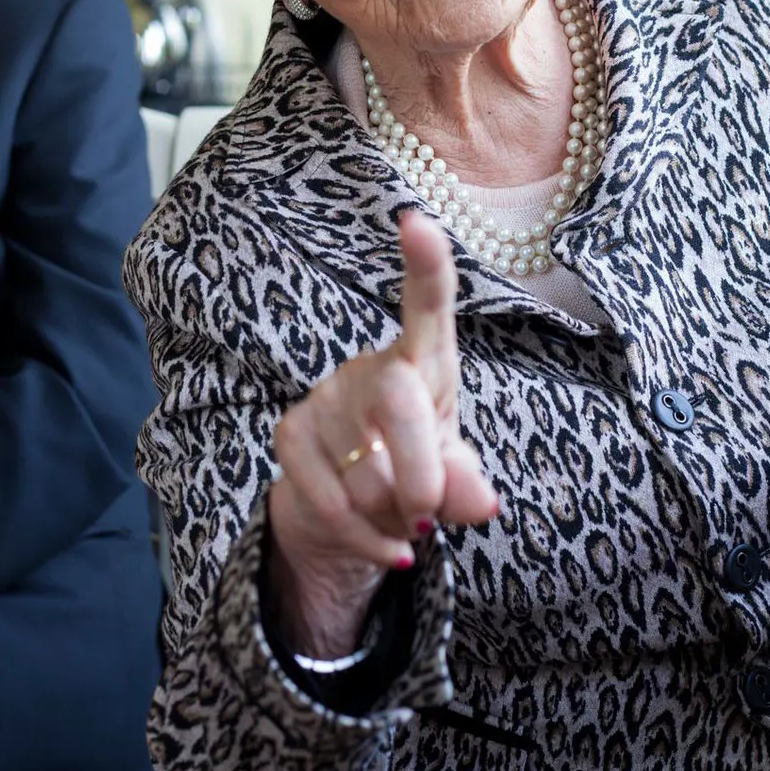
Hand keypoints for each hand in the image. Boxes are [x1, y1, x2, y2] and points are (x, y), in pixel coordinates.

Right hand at [266, 211, 498, 656]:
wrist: (358, 510)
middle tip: (430, 516)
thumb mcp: (456, 477)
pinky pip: (332, 501)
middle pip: (397, 399)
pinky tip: (387, 547)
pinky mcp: (289, 433)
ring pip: (365, 470)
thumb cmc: (420, 471)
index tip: (416, 224)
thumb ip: (468, 485)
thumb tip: (479, 503)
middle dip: (421, 472)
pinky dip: (367, 540)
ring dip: (392, 515)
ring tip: (399, 515)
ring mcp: (325, 396)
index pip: (427, 305)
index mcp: (426, 361)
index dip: (426, 266)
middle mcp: (373, 367)